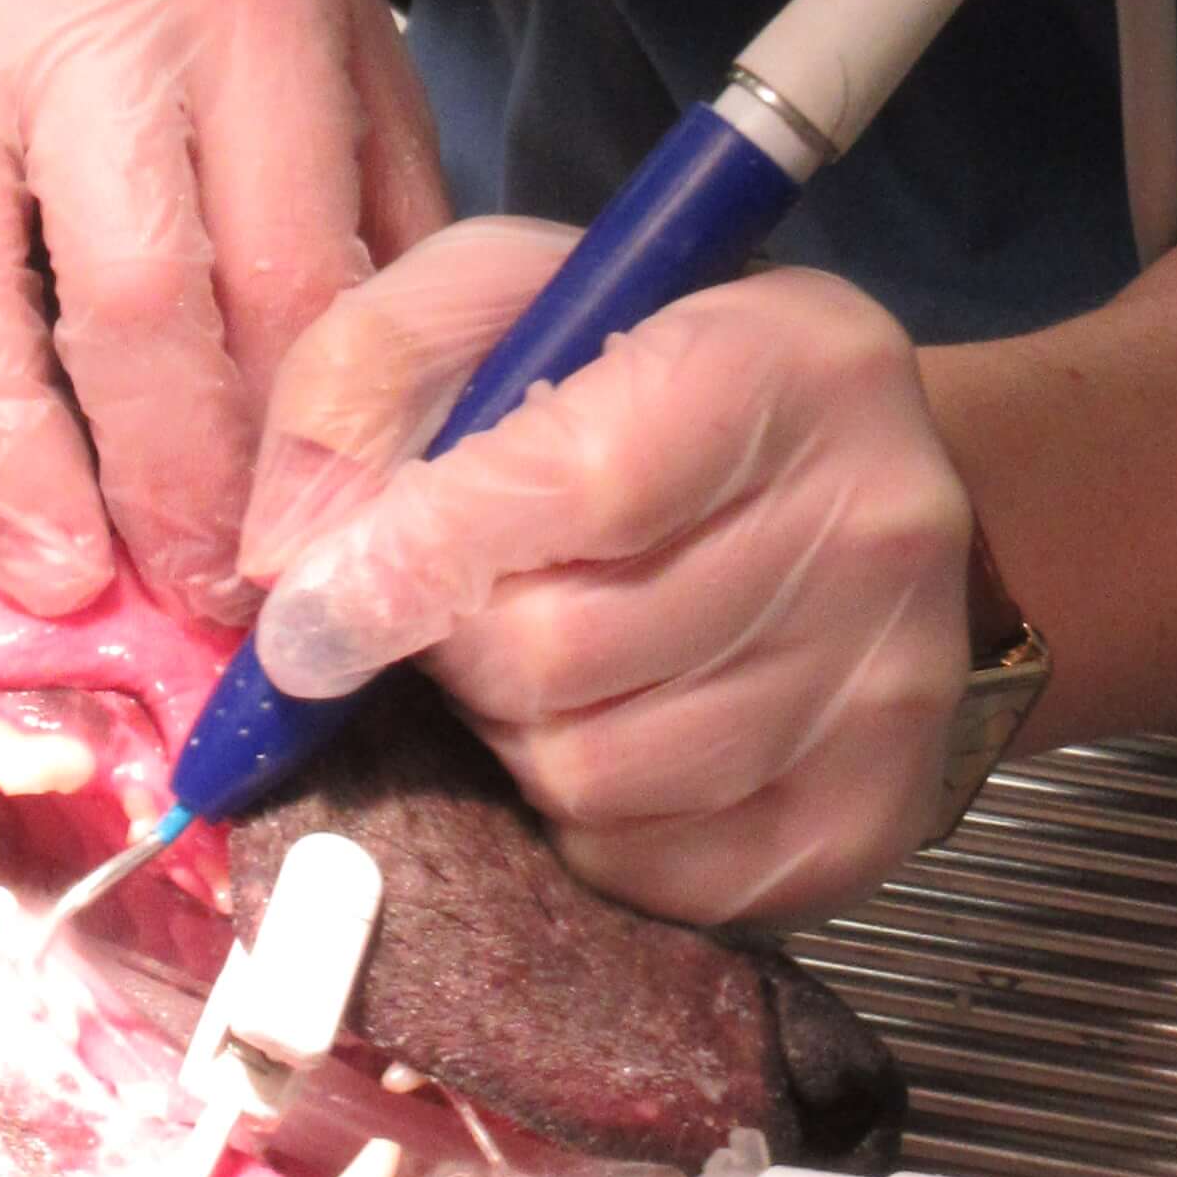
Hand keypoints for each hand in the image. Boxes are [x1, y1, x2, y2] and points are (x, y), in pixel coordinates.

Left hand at [238, 220, 980, 926]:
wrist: (865, 474)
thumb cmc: (649, 372)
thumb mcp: (506, 303)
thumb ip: (371, 377)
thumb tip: (287, 561)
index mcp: (782, 362)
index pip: (583, 487)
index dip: (417, 565)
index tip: (307, 623)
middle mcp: (872, 523)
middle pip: (570, 658)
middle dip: (456, 653)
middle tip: (454, 614)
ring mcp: (888, 685)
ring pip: (599, 780)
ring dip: (510, 739)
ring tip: (529, 668)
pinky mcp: (874, 818)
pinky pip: (654, 872)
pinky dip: (581, 826)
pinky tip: (598, 732)